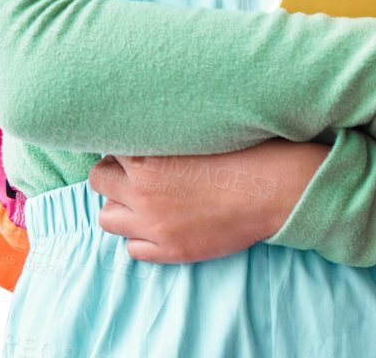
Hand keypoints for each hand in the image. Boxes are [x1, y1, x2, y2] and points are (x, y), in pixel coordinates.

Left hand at [88, 138, 327, 263]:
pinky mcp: (169, 250)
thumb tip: (148, 125)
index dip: (123, 146)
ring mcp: (154, 224)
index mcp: (150, 156)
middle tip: (137, 173)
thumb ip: (168, 131)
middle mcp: (143, 190)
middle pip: (99, 181)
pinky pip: (132, 248)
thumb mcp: (203, 131)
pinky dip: (141, 237)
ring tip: (145, 200)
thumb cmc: (249, 152)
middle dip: (115, 175)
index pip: (108, 147)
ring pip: (107, 218)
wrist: (277, 190)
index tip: (136, 147)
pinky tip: (162, 224)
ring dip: (122, 207)